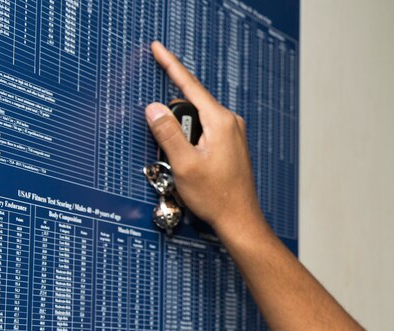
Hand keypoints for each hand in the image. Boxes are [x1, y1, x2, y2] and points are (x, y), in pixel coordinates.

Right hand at [144, 41, 266, 236]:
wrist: (239, 219)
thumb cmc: (217, 196)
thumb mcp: (184, 165)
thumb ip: (167, 133)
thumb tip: (154, 108)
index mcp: (221, 122)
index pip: (190, 85)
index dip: (171, 65)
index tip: (158, 48)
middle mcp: (231, 123)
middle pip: (190, 107)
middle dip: (174, 123)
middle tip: (175, 153)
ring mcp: (233, 134)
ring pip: (196, 122)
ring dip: (183, 138)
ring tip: (187, 166)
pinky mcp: (231, 145)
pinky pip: (204, 133)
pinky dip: (192, 145)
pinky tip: (194, 166)